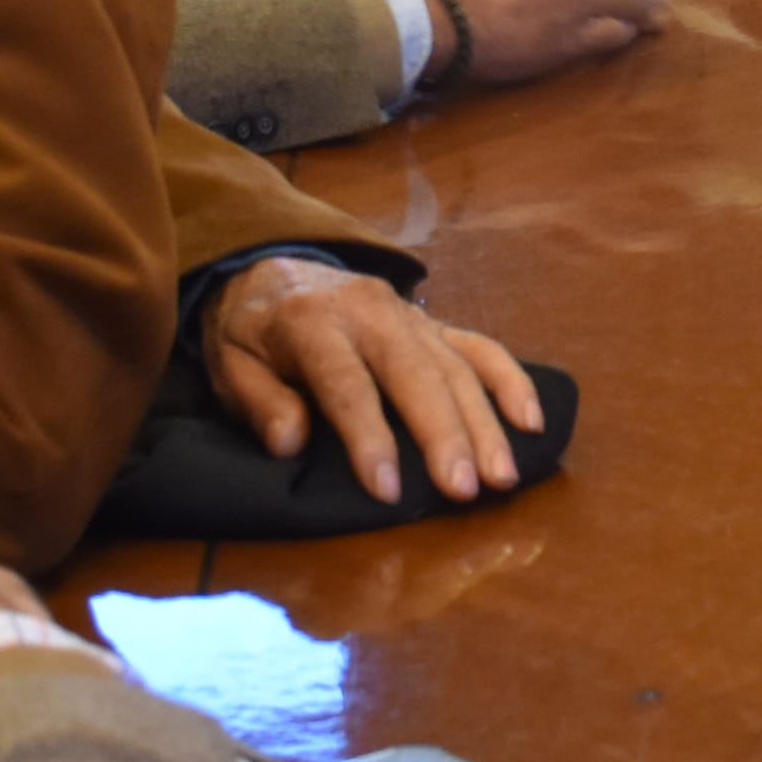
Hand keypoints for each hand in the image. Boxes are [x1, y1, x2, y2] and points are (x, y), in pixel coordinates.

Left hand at [206, 257, 541, 505]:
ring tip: (501, 476)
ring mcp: (409, 315)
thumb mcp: (231, 366)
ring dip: (484, 423)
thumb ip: (259, 403)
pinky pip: (480, 348)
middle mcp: (369, 312)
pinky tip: (531, 422)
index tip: (387, 490)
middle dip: (444, 434)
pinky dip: (510, 381)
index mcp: (311, 323)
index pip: (346, 384)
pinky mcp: (433, 324)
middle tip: (464, 490)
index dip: (368, 438)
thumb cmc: (250, 334)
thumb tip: (290, 441)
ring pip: (455, 366)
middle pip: (415, 374)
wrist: (271, 271)